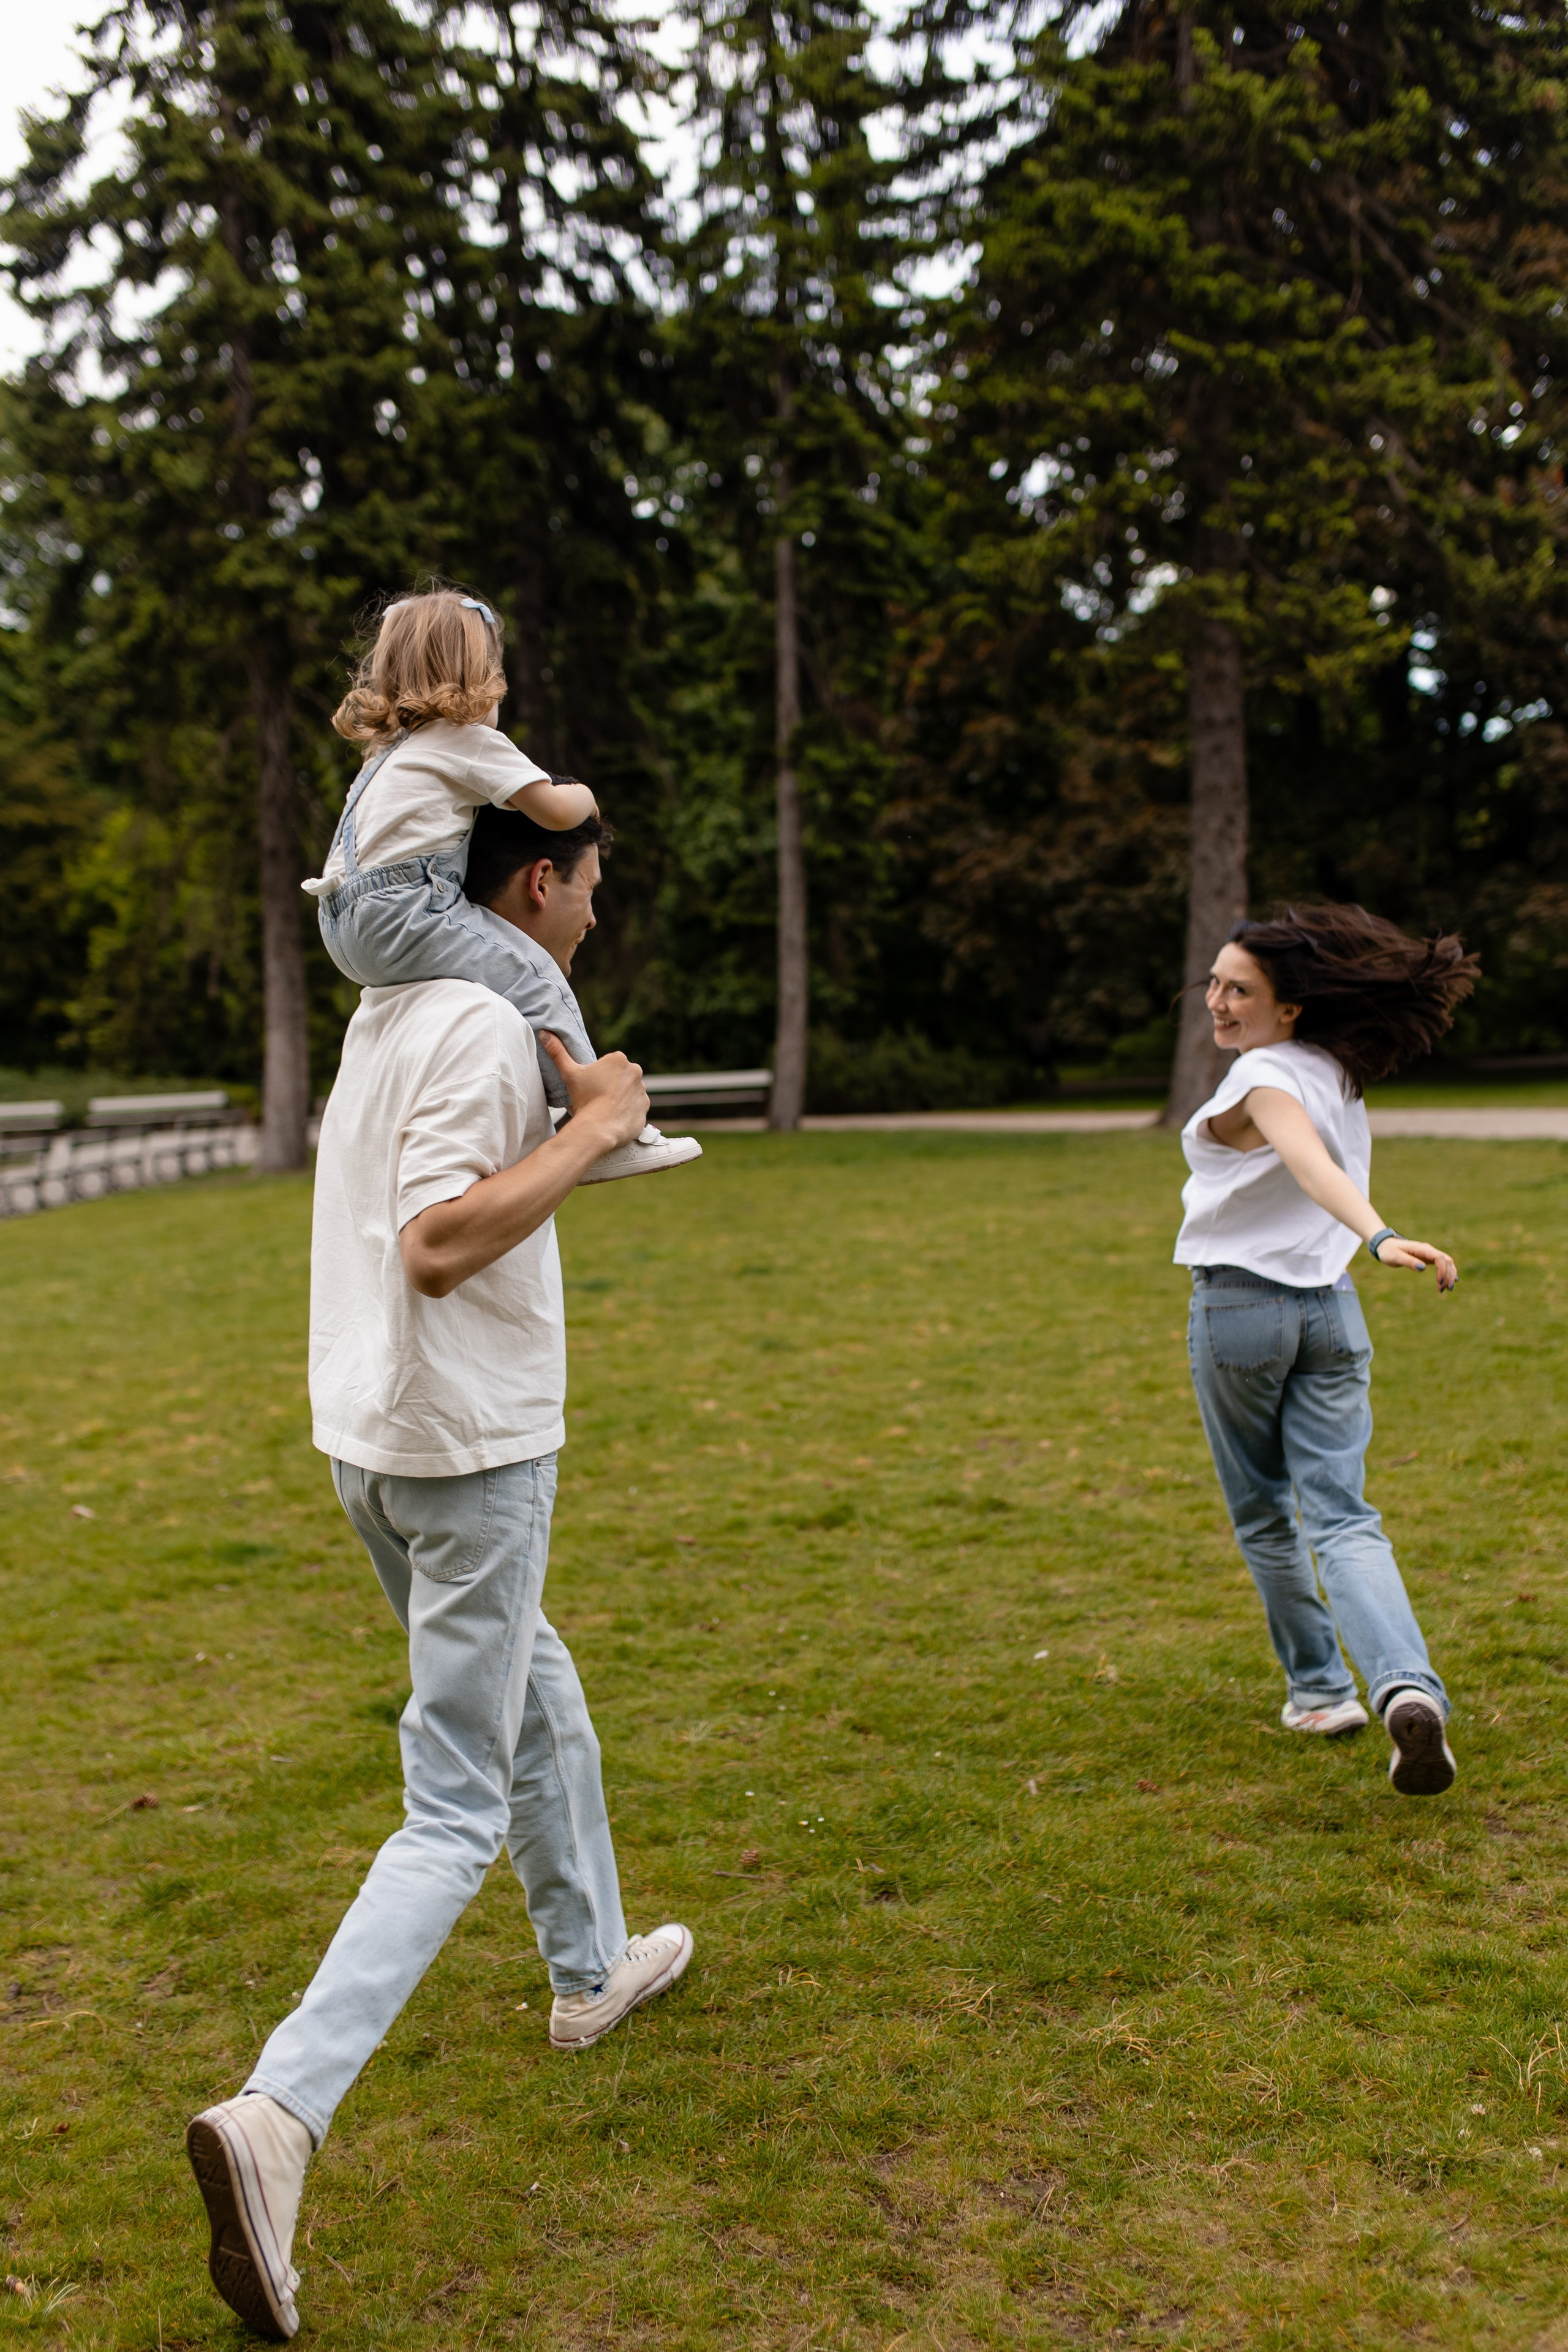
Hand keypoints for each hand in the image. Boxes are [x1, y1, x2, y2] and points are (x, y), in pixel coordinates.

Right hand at [540, 1033, 647, 1150]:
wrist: (598, 1129)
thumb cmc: (584, 1099)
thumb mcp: (569, 1073)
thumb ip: (557, 1052)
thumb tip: (544, 1033)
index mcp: (619, 1059)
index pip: (609, 1063)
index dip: (598, 1075)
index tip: (591, 1085)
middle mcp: (635, 1072)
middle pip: (620, 1076)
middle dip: (610, 1084)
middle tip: (596, 1097)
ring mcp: (643, 1091)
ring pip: (629, 1091)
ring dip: (620, 1097)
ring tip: (605, 1108)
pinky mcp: (645, 1108)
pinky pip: (636, 1107)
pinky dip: (628, 1111)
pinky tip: (615, 1117)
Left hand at [1374, 1235, 1456, 1291]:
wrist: (1387, 1246)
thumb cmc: (1389, 1252)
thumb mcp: (1395, 1257)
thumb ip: (1408, 1262)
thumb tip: (1423, 1268)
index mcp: (1421, 1249)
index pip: (1439, 1257)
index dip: (1442, 1270)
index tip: (1439, 1282)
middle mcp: (1428, 1250)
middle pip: (1446, 1261)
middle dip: (1448, 1275)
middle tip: (1443, 1290)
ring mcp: (1430, 1254)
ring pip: (1447, 1263)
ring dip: (1450, 1275)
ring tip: (1448, 1289)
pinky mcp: (1429, 1258)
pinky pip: (1444, 1264)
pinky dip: (1449, 1272)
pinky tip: (1452, 1281)